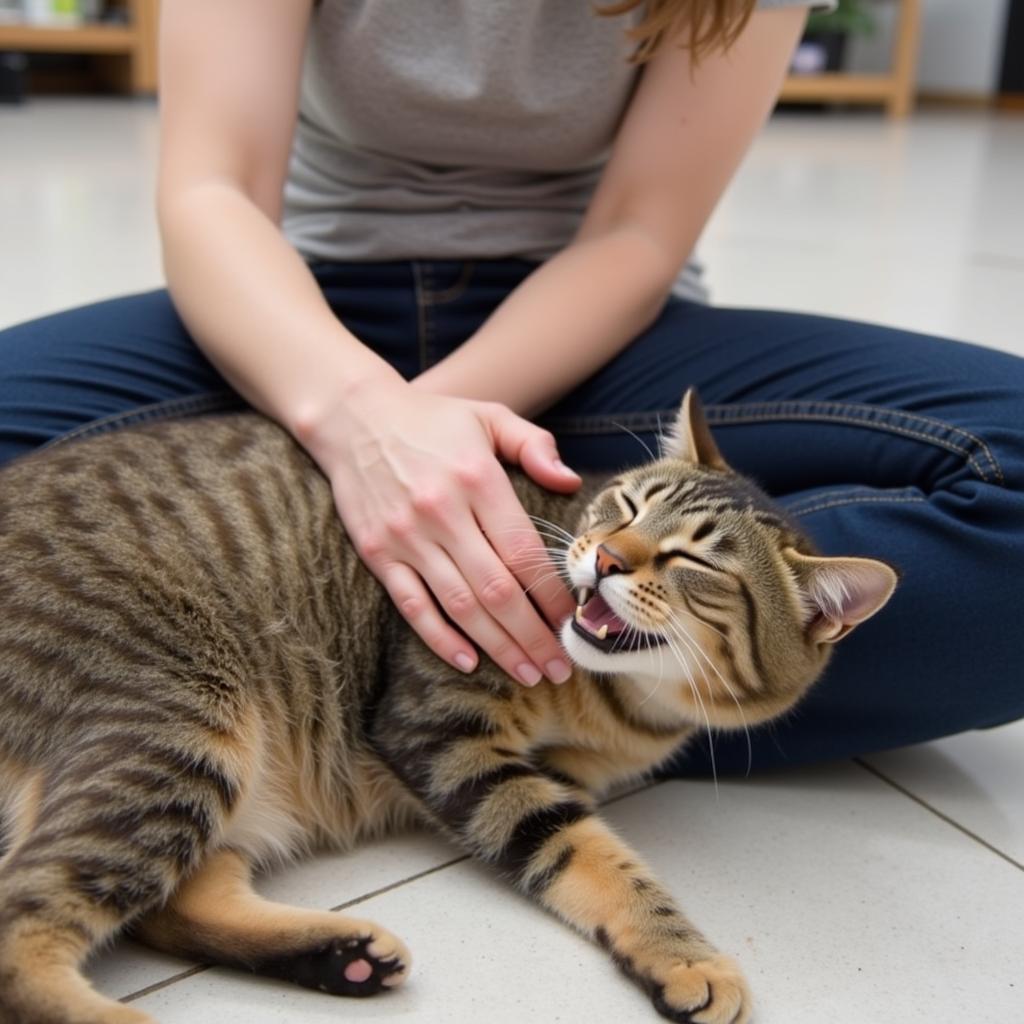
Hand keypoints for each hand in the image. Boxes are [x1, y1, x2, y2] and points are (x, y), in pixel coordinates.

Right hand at [301, 378, 580, 684]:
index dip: (550, 595)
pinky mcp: (377, 554)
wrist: (353, 418)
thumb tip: (571, 482)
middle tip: (560, 667)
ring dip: (498, 646)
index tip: (573, 622)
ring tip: (528, 673)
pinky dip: (440, 638)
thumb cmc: (431, 421)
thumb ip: (535, 445)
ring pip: (460, 606)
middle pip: (497, 589)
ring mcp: (407, 537)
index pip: (523, 551)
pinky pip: (412, 606)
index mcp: (477, 479)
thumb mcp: (489, 417)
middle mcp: (443, 512)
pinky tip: (469, 660)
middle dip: (533, 635)